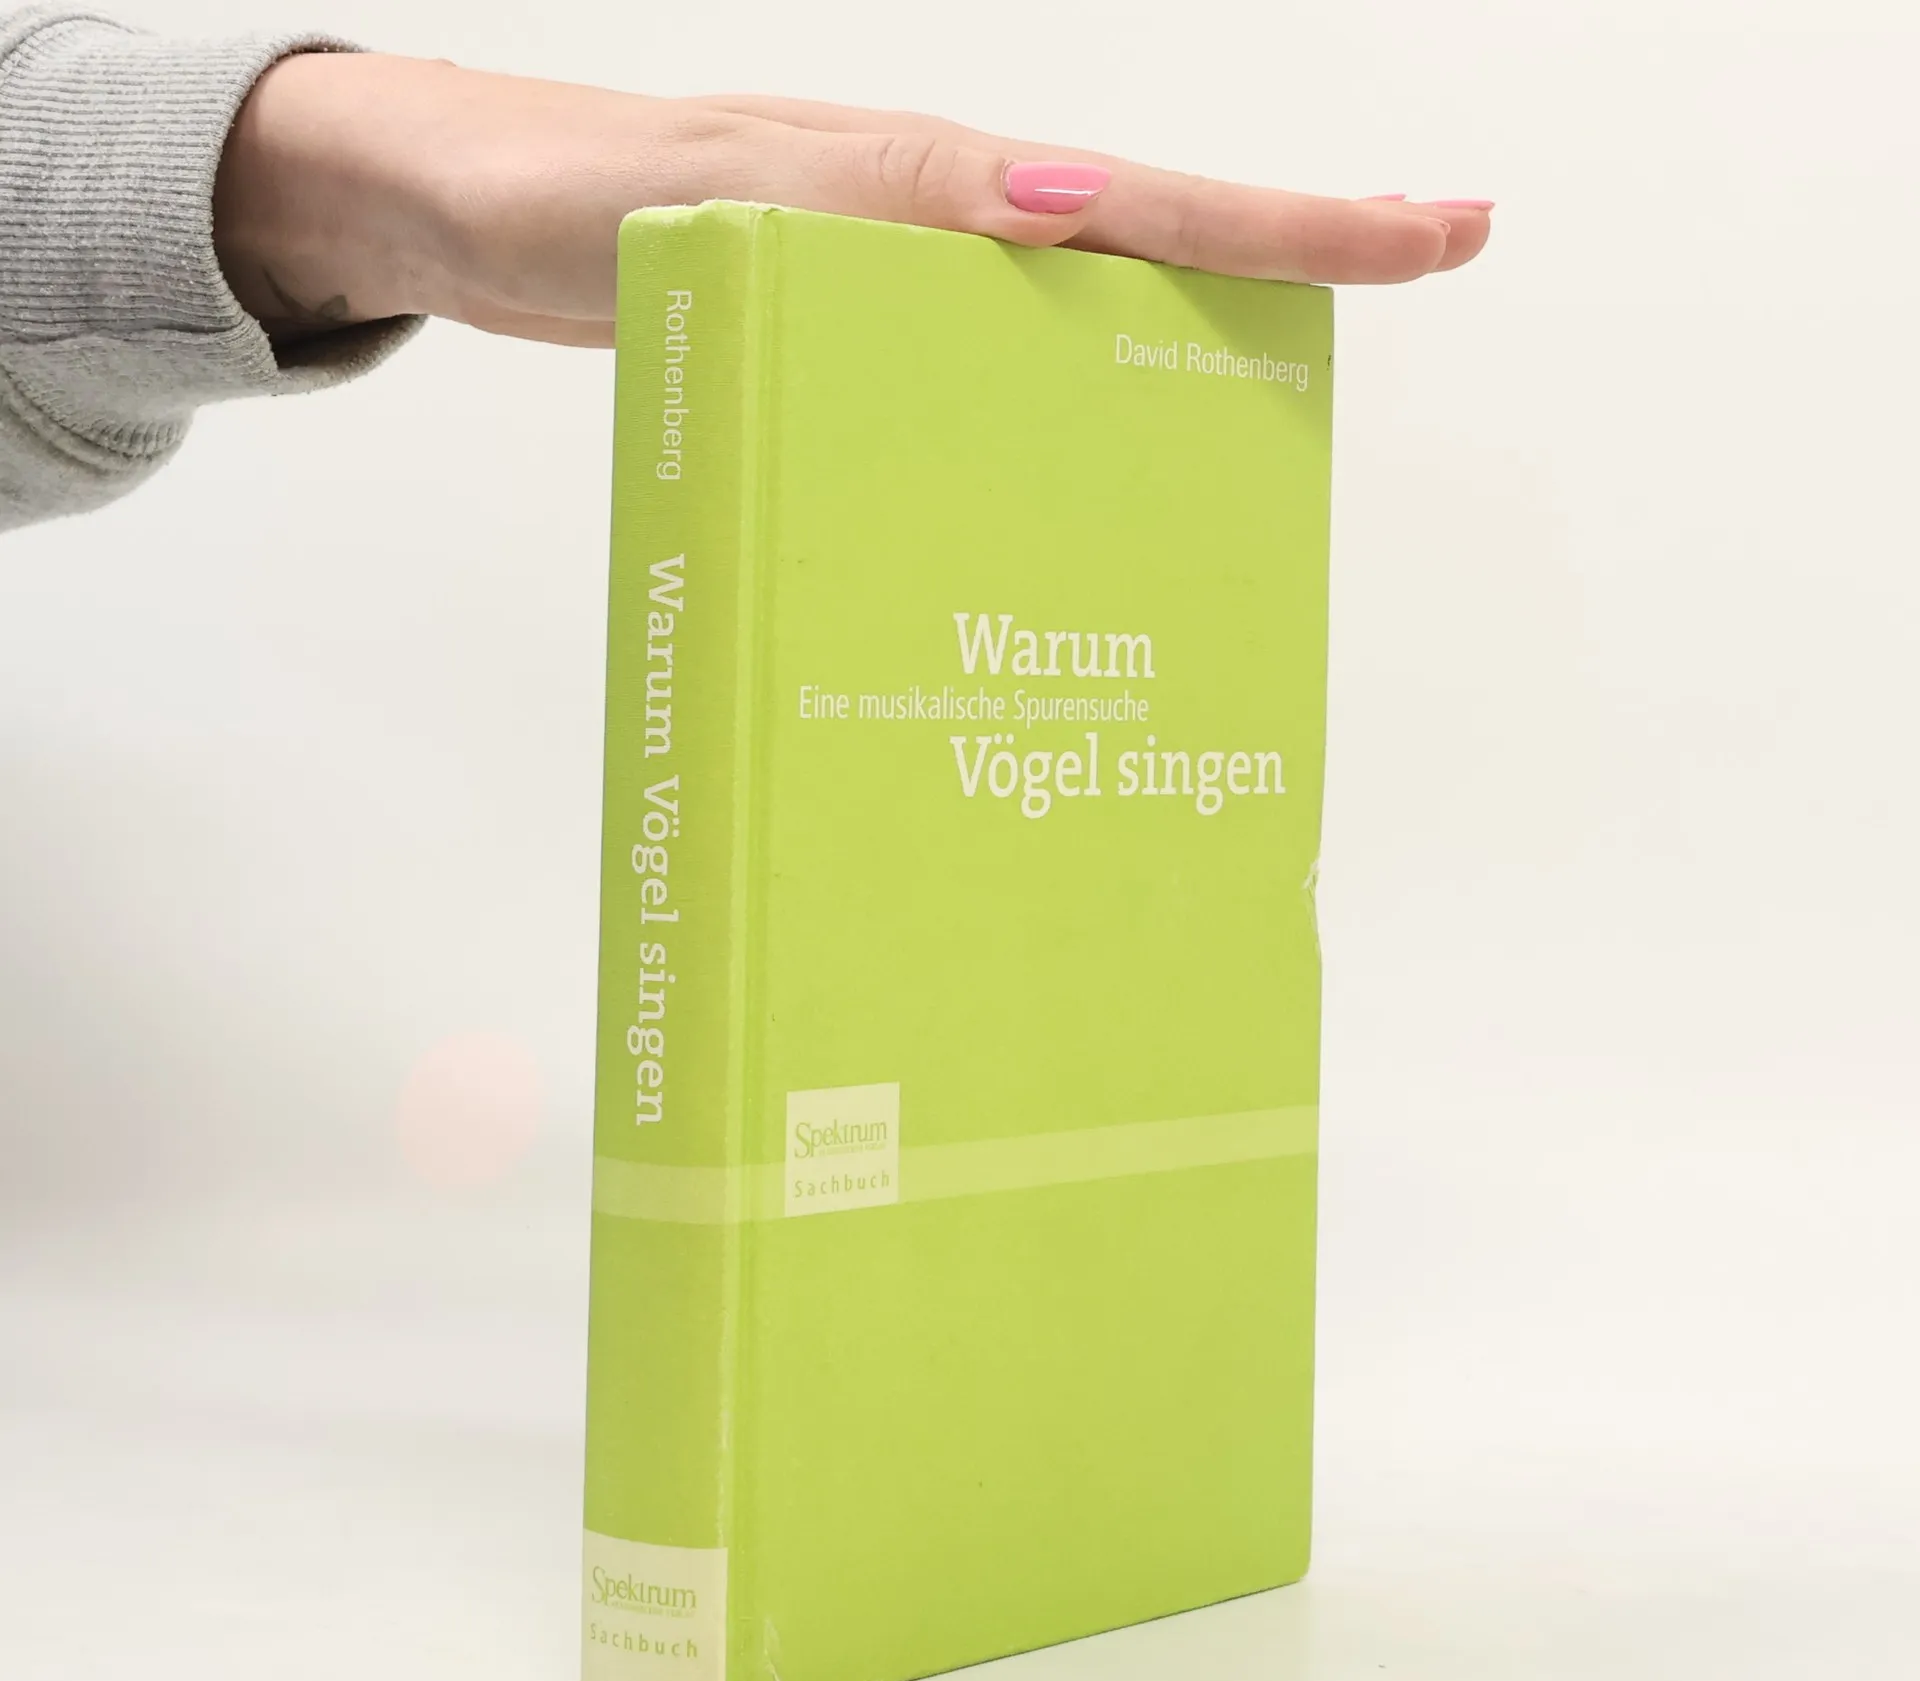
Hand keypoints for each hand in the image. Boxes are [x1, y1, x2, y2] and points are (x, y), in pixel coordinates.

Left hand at [213, 53, 1493, 347]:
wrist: (465, 217)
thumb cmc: (572, 194)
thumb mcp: (729, 190)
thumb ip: (882, 195)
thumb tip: (1059, 201)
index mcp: (936, 191)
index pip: (1154, 201)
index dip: (1299, 225)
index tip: (1437, 232)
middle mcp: (935, 237)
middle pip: (1146, 259)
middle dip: (1279, 282)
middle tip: (1399, 307)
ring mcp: (894, 292)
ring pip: (1070, 332)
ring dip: (1169, 373)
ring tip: (1255, 451)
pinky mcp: (842, 348)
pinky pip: (976, 384)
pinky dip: (1045, 423)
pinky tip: (1056, 491)